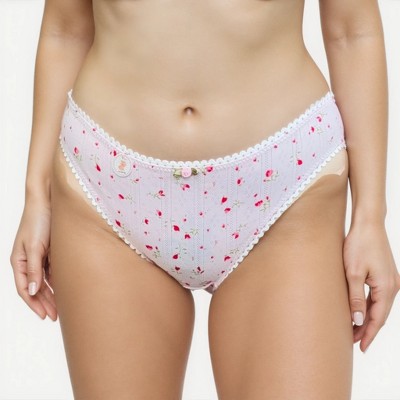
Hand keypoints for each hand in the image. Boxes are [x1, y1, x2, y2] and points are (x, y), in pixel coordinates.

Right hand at [10, 201, 56, 320]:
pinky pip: (52, 271)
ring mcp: (39, 257)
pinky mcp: (50, 252)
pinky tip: (65, 290)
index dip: (34, 304)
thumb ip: (34, 269)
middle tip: (56, 317)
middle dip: (44, 303)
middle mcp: (27, 261)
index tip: (45, 316)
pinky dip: (57, 282)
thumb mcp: (35, 246)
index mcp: (19, 261)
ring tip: (62, 308)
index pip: (25, 289)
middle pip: (35, 288)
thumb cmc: (38, 220)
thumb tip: (34, 291)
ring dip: (52, 294)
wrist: (49, 201)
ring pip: (44, 281)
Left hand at [343, 221, 399, 351]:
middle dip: (367, 329)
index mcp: (386, 288)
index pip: (378, 318)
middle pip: (380, 314)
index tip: (360, 347)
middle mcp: (393, 286)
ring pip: (379, 306)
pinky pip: (379, 296)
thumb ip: (354, 297)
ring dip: (368, 317)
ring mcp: (391, 280)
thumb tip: (357, 321)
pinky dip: (370, 306)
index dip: (369, 334)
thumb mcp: (352, 273)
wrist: (368, 224)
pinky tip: (360, 310)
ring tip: (354, 329)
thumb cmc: (358, 245)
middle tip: (353, 341)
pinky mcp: (386, 274)